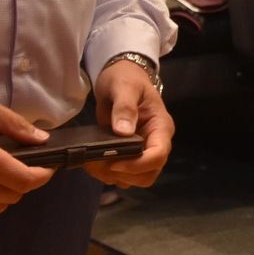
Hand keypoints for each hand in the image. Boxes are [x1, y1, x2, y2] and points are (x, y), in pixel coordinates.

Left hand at [85, 60, 174, 187]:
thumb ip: (125, 107)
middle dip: (125, 174)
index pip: (158, 155)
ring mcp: (143, 150)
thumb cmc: (125, 78)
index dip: (137, 164)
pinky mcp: (129, 154)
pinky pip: (124, 175)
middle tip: (100, 165)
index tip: (113, 163)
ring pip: (137, 179)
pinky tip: (93, 163)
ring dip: (114, 177)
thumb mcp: (124, 87)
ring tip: (93, 164)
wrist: (120, 76)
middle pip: (150, 173)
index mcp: (160, 127)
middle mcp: (155, 142)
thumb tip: (123, 132)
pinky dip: (108, 175)